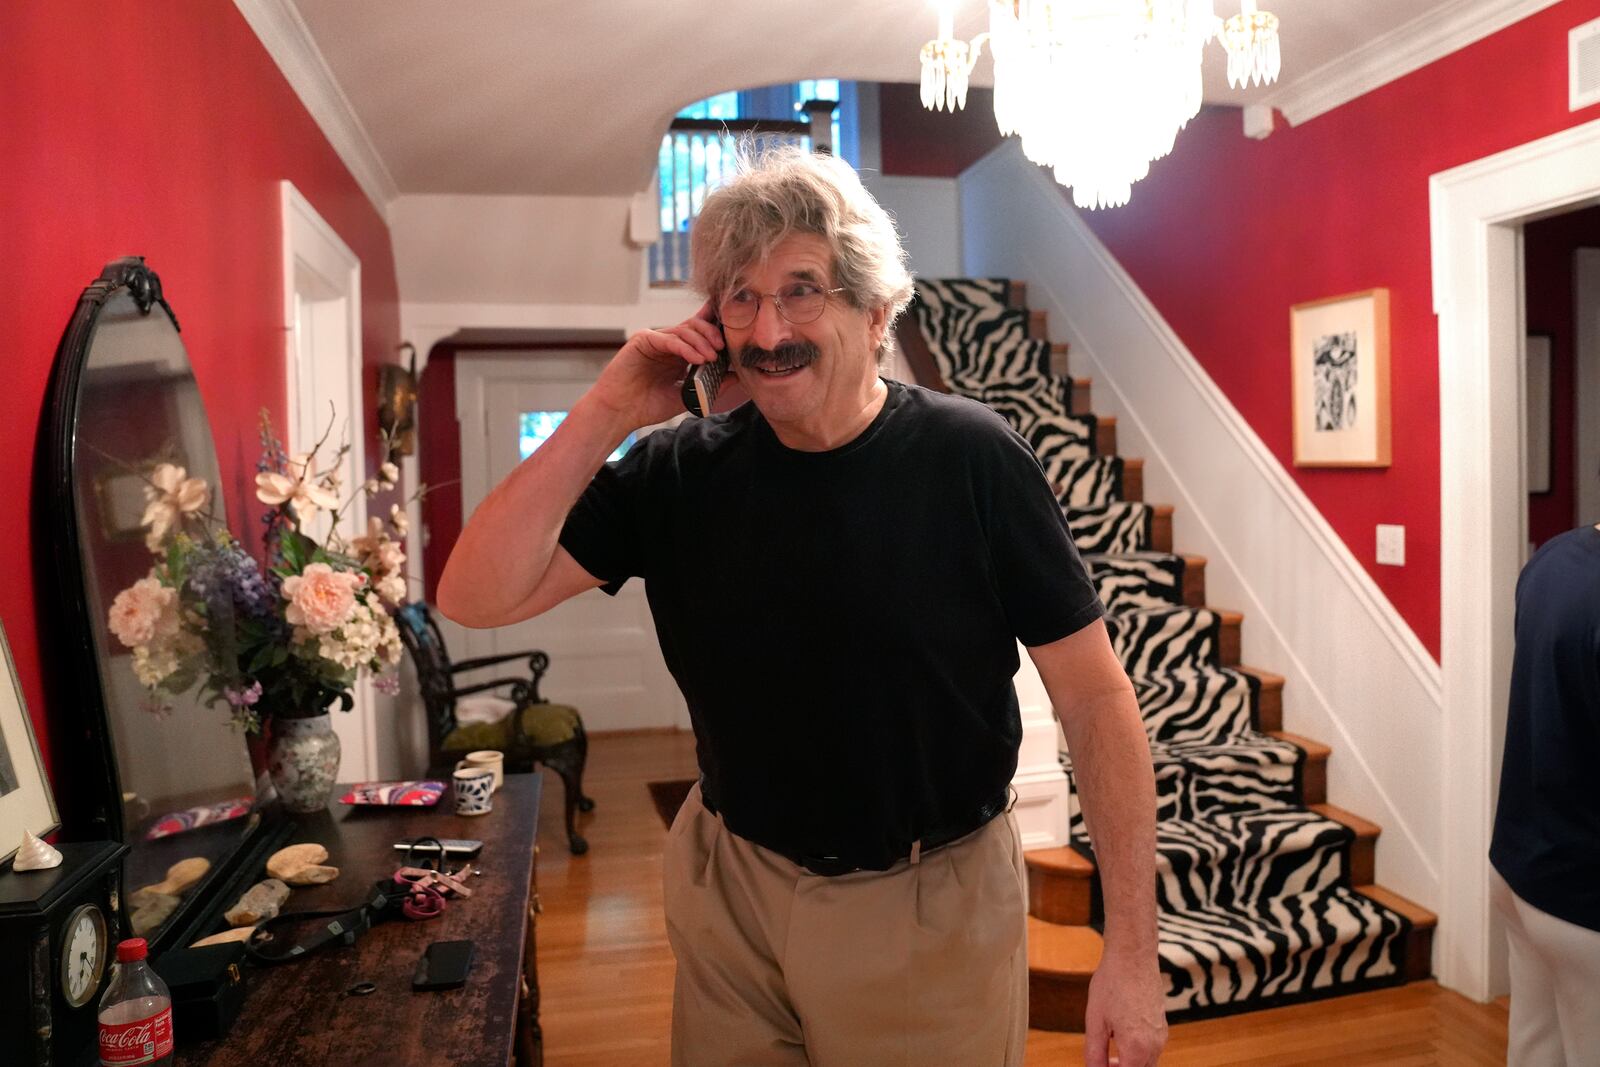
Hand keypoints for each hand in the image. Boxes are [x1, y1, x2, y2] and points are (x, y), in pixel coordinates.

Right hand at [590, 303, 727, 429]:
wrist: (620, 413)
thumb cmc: (649, 406)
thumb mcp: (689, 396)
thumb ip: (712, 385)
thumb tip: (739, 376)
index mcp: (679, 352)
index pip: (701, 333)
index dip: (717, 330)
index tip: (734, 337)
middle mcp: (668, 342)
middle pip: (695, 325)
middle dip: (712, 333)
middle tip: (723, 347)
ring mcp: (655, 339)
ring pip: (684, 329)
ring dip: (701, 342)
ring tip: (712, 357)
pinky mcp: (643, 340)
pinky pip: (668, 338)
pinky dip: (685, 347)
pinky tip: (697, 359)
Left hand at [1083, 946, 1166, 1065]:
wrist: (1133, 957)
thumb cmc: (1112, 984)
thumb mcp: (1095, 1021)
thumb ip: (1094, 1054)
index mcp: (1136, 1048)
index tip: (1099, 1064)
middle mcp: (1154, 1046)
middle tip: (1102, 1062)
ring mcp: (1161, 1036)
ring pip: (1147, 1064)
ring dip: (1129, 1065)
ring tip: (1109, 1052)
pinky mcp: (1162, 1026)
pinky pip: (1152, 1051)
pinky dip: (1138, 1053)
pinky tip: (1120, 1037)